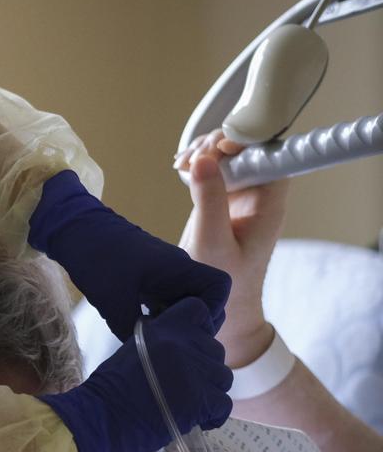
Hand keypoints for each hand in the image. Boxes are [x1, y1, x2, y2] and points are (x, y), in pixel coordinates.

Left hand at [28, 170, 231, 340]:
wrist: (73, 228)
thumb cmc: (96, 256)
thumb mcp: (113, 299)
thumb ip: (134, 330)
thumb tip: (145, 355)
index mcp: (178, 267)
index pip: (218, 288)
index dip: (212, 311)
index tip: (189, 329)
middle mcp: (177, 268)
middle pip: (203, 299)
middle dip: (192, 321)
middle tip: (171, 339)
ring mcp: (163, 272)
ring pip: (182, 301)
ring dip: (173, 319)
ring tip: (155, 337)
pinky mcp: (147, 276)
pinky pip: (164, 298)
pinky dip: (159, 314)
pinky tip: (141, 327)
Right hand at [38, 298, 232, 451]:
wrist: (99, 420)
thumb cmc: (108, 390)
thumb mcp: (132, 350)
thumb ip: (161, 343)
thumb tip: (183, 347)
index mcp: (162, 328)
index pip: (199, 310)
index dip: (199, 328)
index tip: (187, 346)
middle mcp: (182, 343)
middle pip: (214, 349)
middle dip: (204, 367)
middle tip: (183, 385)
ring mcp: (194, 371)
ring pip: (223, 377)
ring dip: (210, 391)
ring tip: (188, 404)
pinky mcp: (203, 400)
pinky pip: (224, 404)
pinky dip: (213, 416)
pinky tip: (195, 420)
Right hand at [175, 130, 289, 366]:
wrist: (217, 309)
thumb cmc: (222, 284)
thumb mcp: (213, 243)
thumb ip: (210, 200)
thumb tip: (203, 159)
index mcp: (268, 206)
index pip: (270, 156)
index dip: (247, 143)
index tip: (219, 147)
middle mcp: (258, 197)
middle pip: (247, 150)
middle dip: (219, 144)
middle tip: (193, 157)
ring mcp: (239, 197)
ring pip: (228, 156)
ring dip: (205, 152)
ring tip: (182, 163)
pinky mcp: (220, 200)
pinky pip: (213, 169)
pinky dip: (197, 163)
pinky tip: (181, 168)